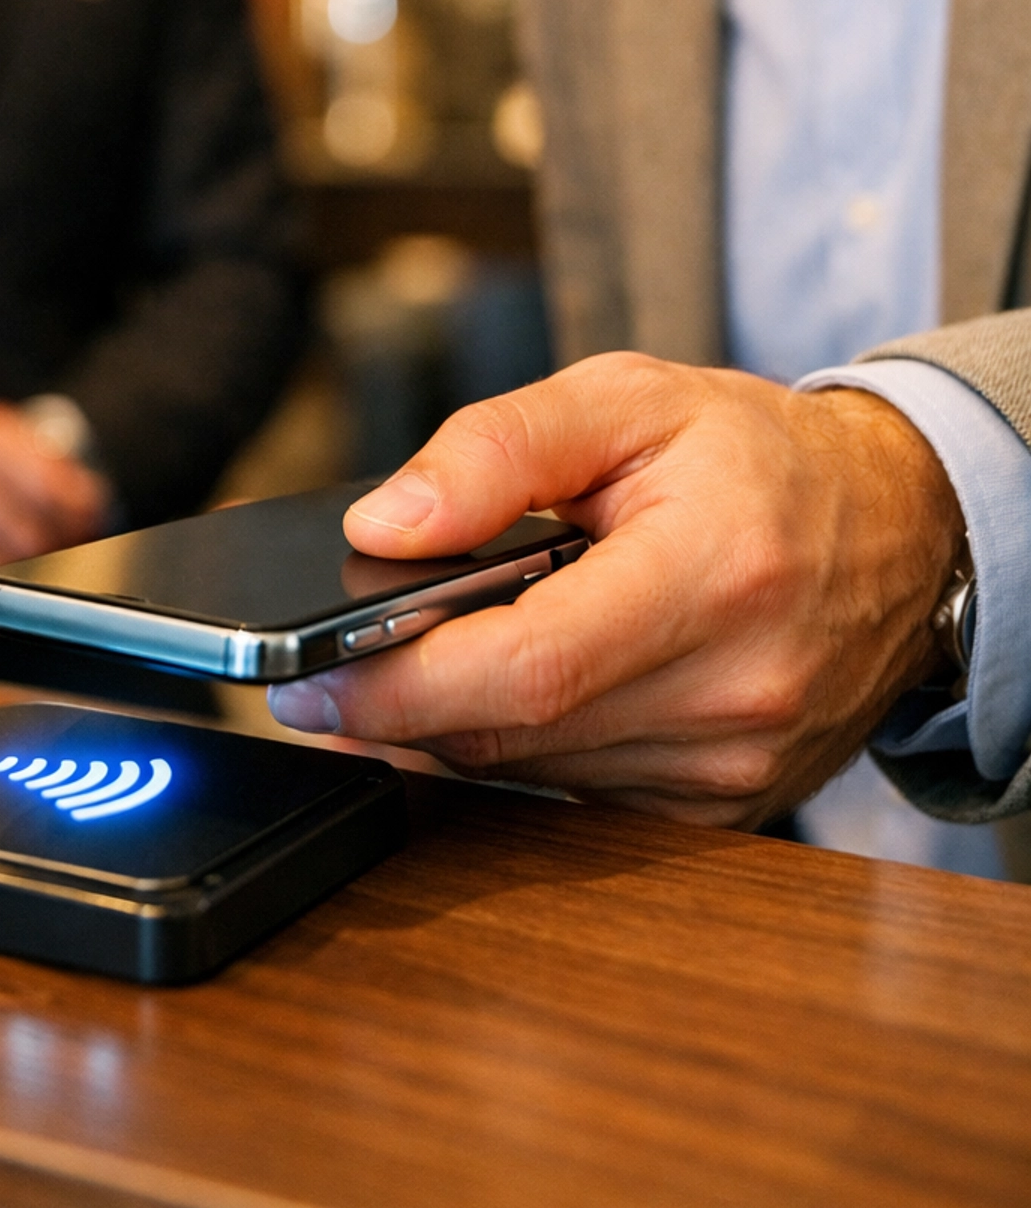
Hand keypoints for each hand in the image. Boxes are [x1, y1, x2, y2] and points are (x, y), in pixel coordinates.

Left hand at [268, 354, 963, 827]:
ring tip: (410, 663)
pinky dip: (520, 751)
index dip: (398, 682)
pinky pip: (578, 798)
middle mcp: (733, 692)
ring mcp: (733, 767)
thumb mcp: (627, 399)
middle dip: (399, 706)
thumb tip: (385, 524)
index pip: (526, 668)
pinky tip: (495, 696)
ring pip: (534, 773)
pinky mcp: (723, 807)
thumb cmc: (759, 457)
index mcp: (712, 577)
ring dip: (456, 728)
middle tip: (319, 674)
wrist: (899, 528)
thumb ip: (497, 449)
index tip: (307, 677)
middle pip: (515, 733)